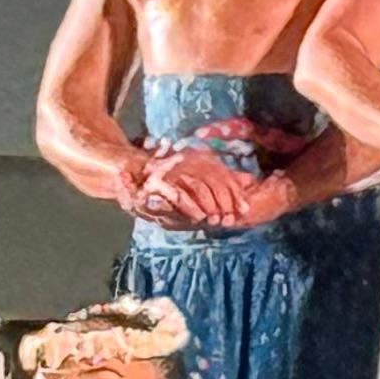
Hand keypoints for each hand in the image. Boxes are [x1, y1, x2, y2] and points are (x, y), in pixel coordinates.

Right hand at [135, 150, 260, 230]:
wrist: (129, 168)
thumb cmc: (166, 175)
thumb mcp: (196, 176)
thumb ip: (222, 177)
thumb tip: (250, 181)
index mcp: (201, 157)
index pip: (224, 175)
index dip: (236, 193)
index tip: (246, 209)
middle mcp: (190, 159)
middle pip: (216, 180)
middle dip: (226, 202)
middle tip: (231, 219)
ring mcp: (174, 168)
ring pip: (200, 186)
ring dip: (210, 205)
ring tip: (217, 220)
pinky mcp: (158, 180)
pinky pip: (179, 193)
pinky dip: (190, 205)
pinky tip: (199, 217)